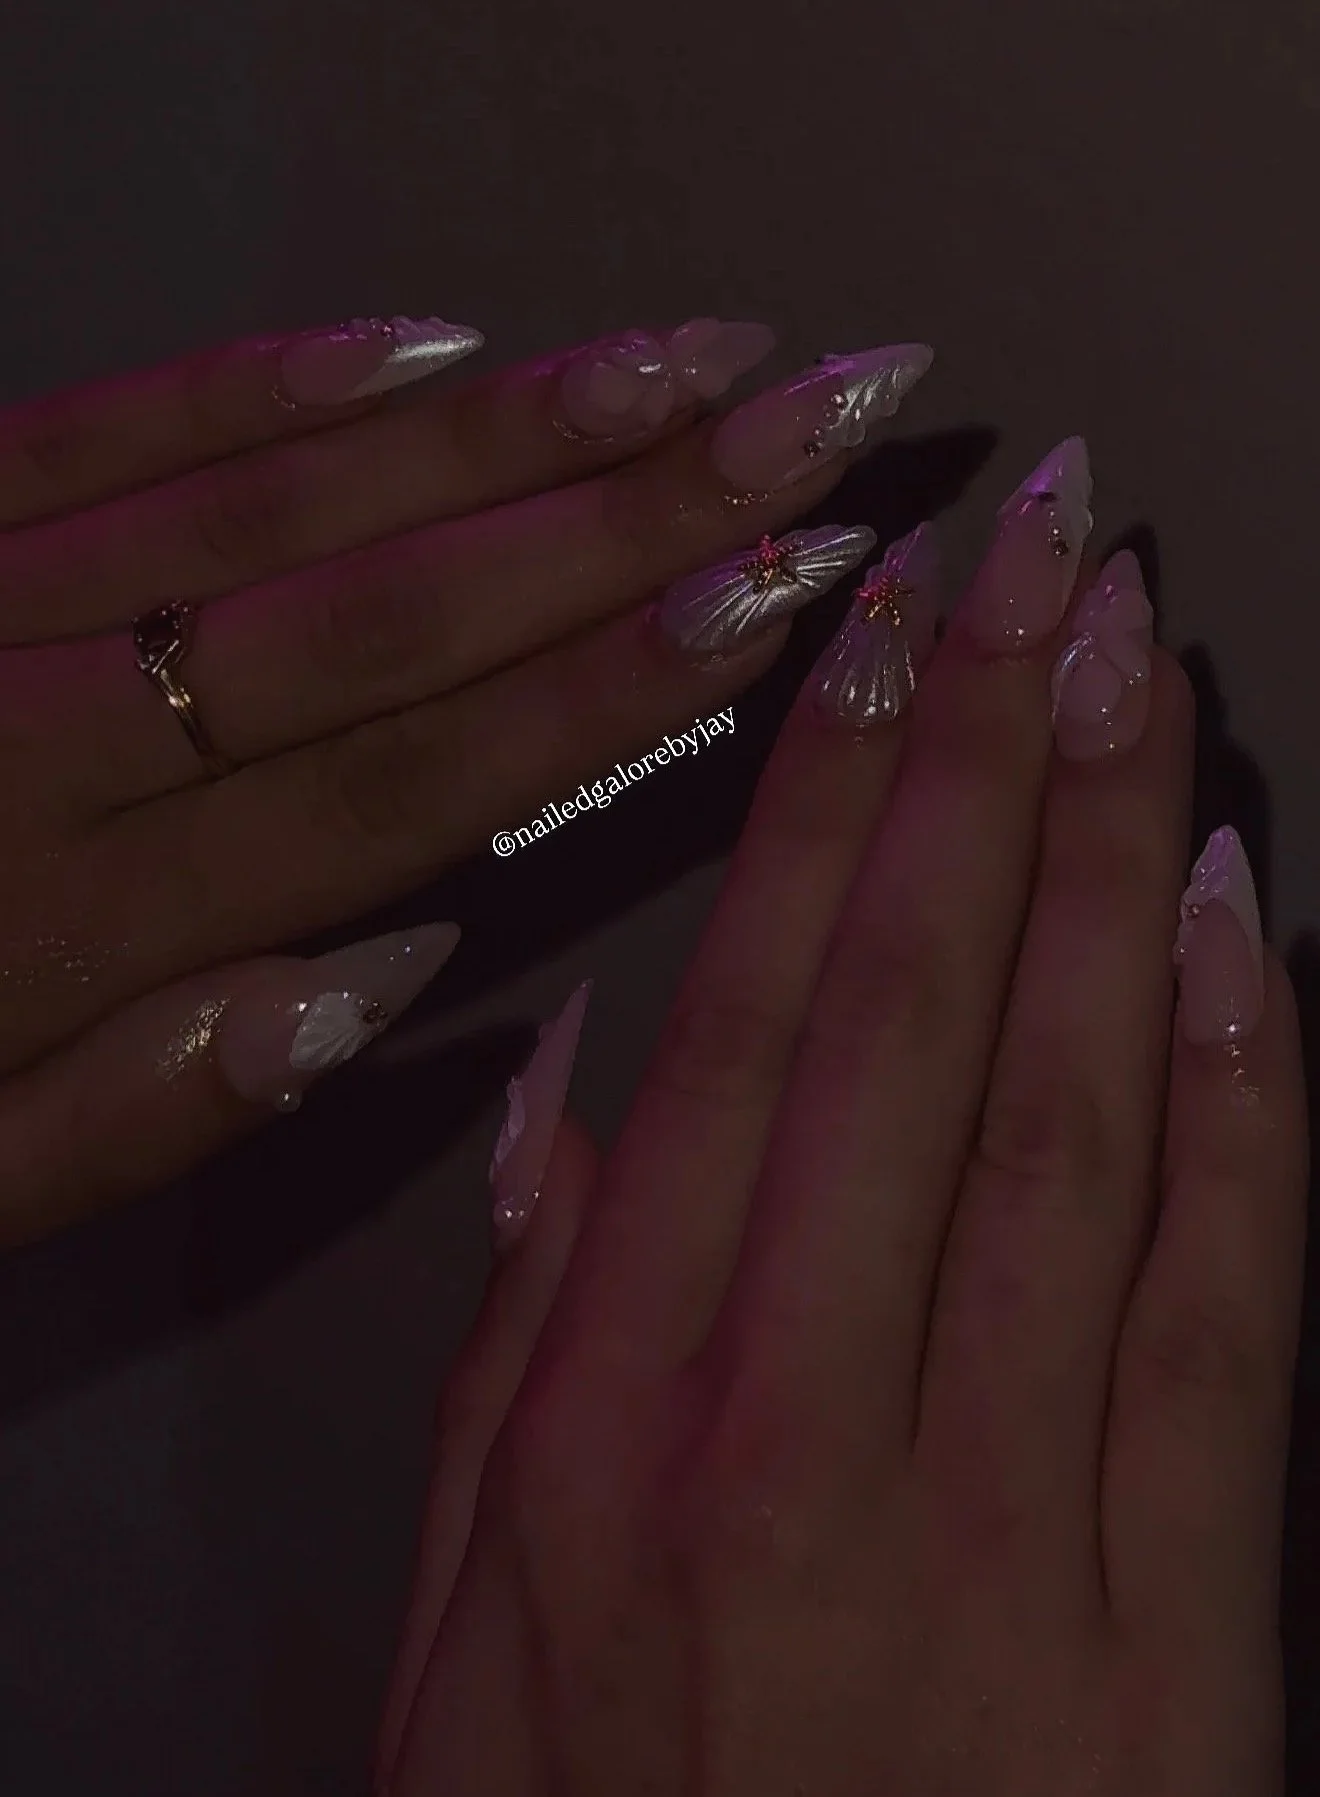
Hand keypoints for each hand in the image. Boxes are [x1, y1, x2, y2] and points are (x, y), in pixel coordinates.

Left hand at [0, 313, 932, 1244]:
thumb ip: (155, 1100)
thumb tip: (390, 972)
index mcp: (66, 917)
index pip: (400, 784)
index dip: (604, 689)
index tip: (773, 607)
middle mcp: (47, 735)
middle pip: (386, 610)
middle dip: (628, 509)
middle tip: (816, 423)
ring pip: (282, 498)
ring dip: (506, 424)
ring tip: (689, 363)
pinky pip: (109, 426)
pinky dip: (277, 377)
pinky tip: (432, 340)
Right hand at [379, 438, 1306, 1795]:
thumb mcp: (458, 1630)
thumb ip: (514, 1345)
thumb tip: (576, 1099)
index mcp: (625, 1420)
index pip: (754, 1022)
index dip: (828, 799)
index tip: (882, 628)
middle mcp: (812, 1430)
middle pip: (925, 1016)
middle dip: (984, 749)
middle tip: (1040, 551)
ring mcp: (1016, 1525)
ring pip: (1088, 1111)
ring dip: (1120, 856)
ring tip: (1145, 662)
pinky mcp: (1182, 1638)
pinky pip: (1230, 1308)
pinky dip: (1252, 1095)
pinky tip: (1249, 920)